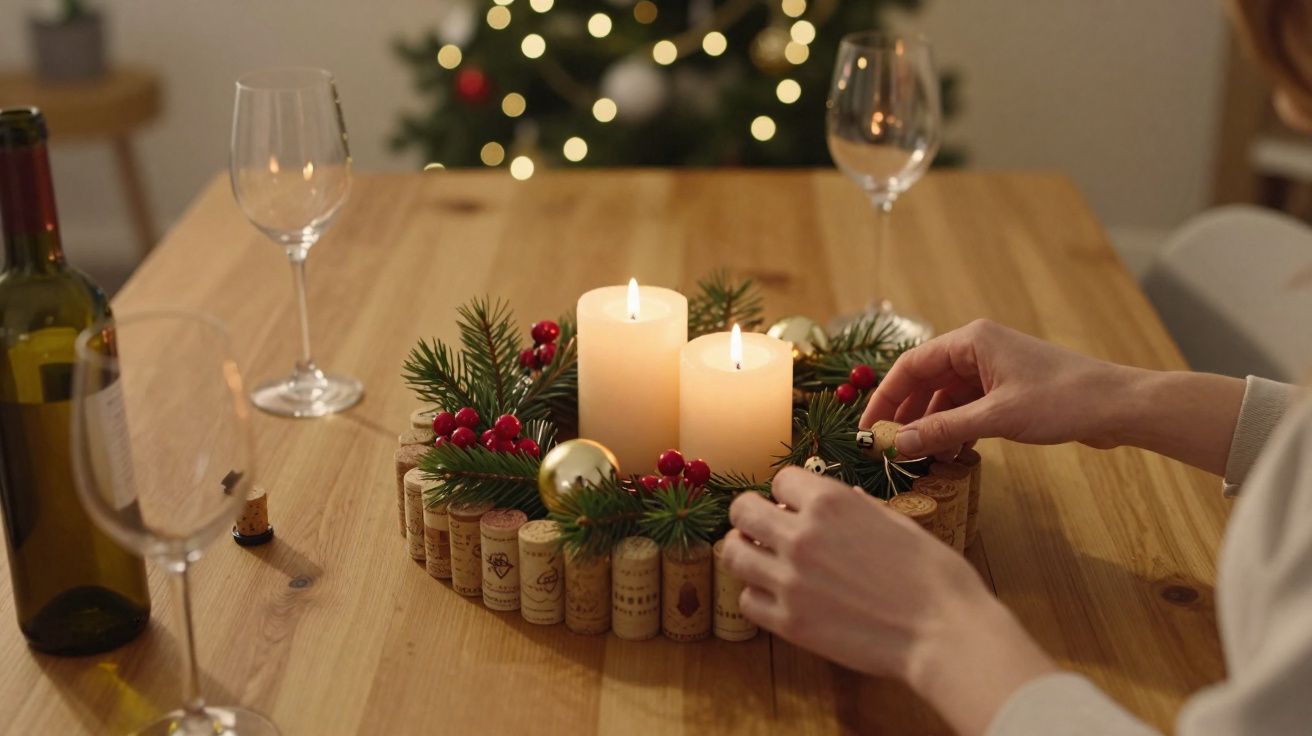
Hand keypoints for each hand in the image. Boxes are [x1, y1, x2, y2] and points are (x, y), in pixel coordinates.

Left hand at [723, 467, 1056, 735]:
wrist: (944, 633)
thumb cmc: (934, 577)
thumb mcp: (899, 522)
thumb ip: (860, 507)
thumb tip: (843, 496)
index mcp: (831, 501)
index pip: (780, 479)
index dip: (787, 492)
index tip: (794, 506)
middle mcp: (801, 534)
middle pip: (742, 510)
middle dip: (751, 515)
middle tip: (762, 528)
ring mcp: (790, 579)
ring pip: (733, 553)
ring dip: (744, 551)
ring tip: (760, 559)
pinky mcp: (789, 622)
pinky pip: (747, 600)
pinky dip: (757, 595)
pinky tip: (776, 596)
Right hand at [860, 319, 1132, 458]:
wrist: (1118, 406)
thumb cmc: (1062, 400)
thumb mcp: (997, 418)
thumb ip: (944, 430)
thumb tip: (899, 445)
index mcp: (972, 341)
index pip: (911, 365)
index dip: (885, 397)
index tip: (869, 428)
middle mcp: (978, 349)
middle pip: (925, 381)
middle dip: (907, 415)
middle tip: (889, 447)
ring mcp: (994, 369)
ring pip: (946, 397)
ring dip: (933, 427)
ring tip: (923, 457)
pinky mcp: (1009, 390)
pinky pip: (968, 407)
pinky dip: (956, 429)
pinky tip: (955, 453)